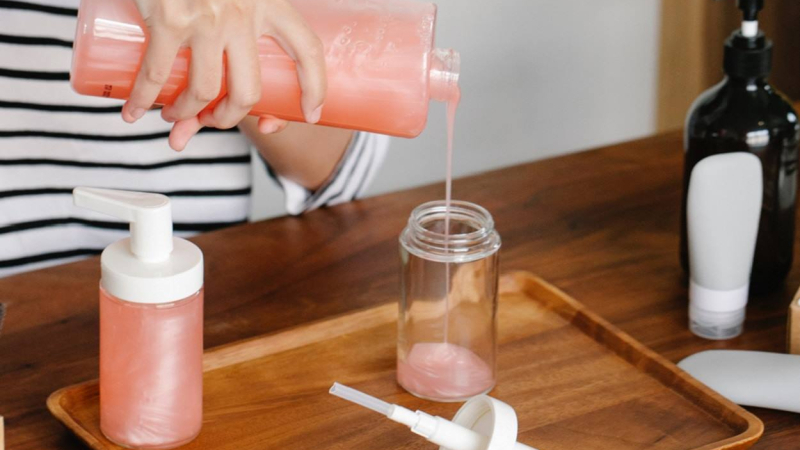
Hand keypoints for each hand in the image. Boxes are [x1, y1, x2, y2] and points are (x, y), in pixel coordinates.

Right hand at [122, 0, 325, 150]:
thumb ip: (240, 9)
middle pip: (250, 89)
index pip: (308, 51)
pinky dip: (143, 101)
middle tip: (214, 120)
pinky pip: (156, 75)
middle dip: (232, 118)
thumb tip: (228, 60)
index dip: (315, 88)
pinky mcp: (170, 18)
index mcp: (270, 0)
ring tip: (173, 115)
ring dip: (187, 114)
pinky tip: (135, 112)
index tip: (311, 114)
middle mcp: (244, 13)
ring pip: (205, 90)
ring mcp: (208, 18)